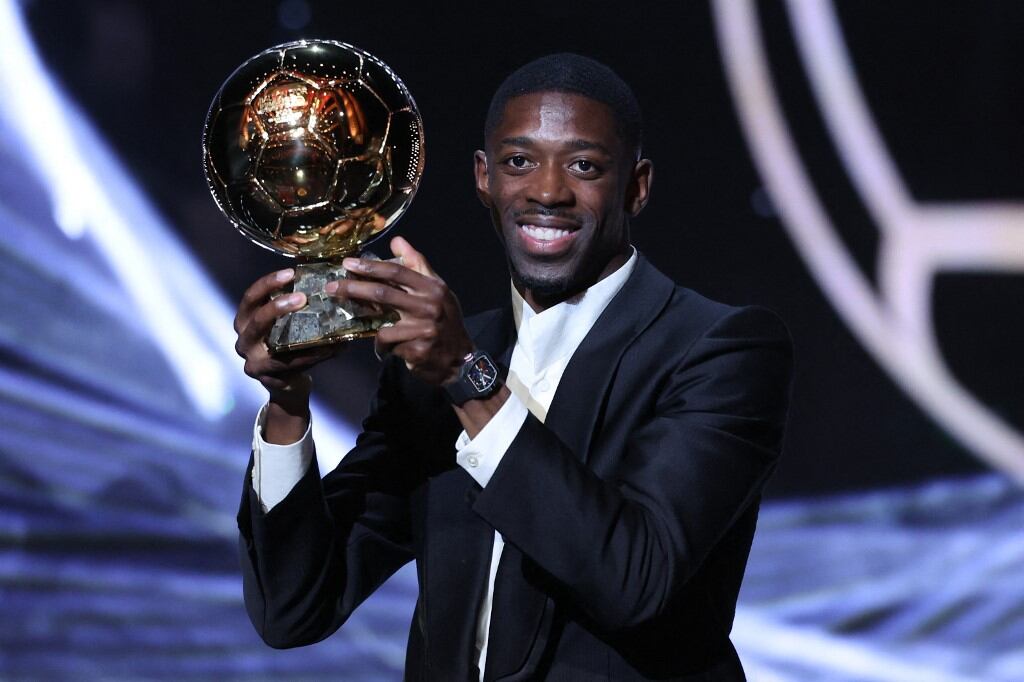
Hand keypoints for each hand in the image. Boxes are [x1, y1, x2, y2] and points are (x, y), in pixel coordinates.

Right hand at [234, 269, 336, 434]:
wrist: (286, 384)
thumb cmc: (284, 346)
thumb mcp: (282, 324)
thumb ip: (293, 307)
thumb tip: (328, 282)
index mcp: (244, 321)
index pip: (250, 298)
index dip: (267, 284)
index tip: (290, 273)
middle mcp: (243, 340)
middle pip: (257, 319)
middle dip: (279, 306)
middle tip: (303, 297)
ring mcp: (253, 362)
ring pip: (274, 345)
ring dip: (299, 334)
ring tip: (322, 323)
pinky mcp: (268, 378)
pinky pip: (293, 364)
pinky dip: (313, 355)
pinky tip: (331, 348)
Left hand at [327, 237, 472, 384]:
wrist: (461, 357)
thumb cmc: (445, 319)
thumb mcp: (437, 289)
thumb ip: (417, 265)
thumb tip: (396, 241)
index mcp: (432, 287)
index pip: (397, 271)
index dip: (370, 267)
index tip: (347, 263)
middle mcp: (429, 306)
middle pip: (383, 294)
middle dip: (353, 289)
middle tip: (331, 287)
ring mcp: (424, 330)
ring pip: (383, 327)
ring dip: (375, 331)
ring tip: (378, 334)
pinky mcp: (418, 351)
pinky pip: (389, 346)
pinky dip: (384, 348)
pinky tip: (390, 350)